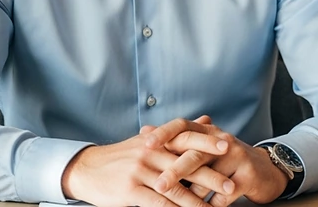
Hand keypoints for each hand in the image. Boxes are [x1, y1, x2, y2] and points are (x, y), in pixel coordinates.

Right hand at [60, 126, 232, 206]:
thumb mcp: (150, 140)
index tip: (230, 147)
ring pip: (174, 188)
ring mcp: (140, 171)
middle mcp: (150, 153)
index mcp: (157, 140)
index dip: (208, 143)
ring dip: (196, 201)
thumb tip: (207, 119)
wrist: (86, 169)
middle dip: (210, 177)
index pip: (187, 139)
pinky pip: (157, 203)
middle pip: (186, 165)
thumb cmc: (122, 156)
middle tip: (230, 185)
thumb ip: (180, 133)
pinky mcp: (130, 190)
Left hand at [144, 116, 288, 206]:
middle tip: (159, 185)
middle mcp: (222, 139)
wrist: (264, 170)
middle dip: (175, 171)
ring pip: (209, 178)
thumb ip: (175, 141)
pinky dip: (211, 205)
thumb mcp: (202, 146)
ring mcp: (237, 157)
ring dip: (193, 196)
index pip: (183, 126)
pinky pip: (224, 194)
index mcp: (207, 131)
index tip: (145, 144)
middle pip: (195, 154)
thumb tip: (144, 131)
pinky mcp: (248, 175)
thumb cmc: (224, 160)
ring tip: (181, 206)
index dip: (164, 133)